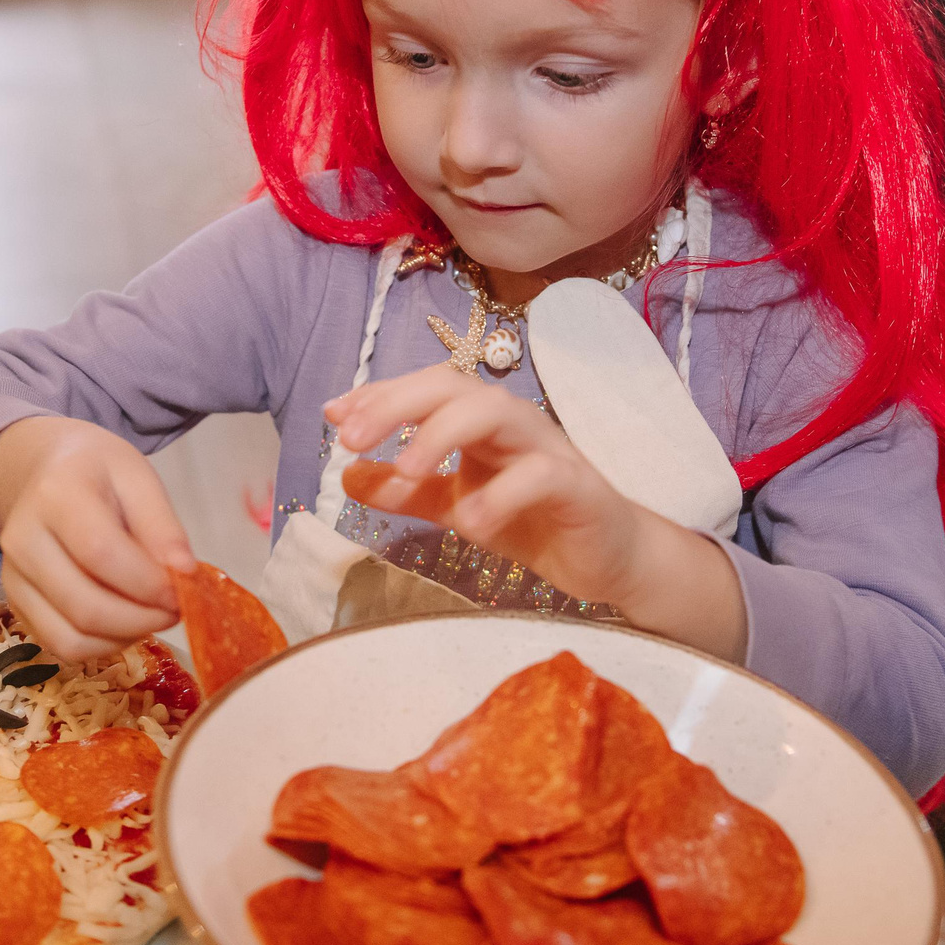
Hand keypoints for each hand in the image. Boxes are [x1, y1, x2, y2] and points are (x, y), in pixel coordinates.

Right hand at [0, 417, 196, 661]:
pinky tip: (126, 622)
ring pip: (71, 639)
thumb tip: (185, 575)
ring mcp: (13, 577)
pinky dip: (102, 646)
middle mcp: (23, 540)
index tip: (184, 590)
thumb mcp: (139, 478)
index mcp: (56, 495)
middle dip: (143, 620)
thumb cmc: (98, 472)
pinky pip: (61, 645)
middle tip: (177, 610)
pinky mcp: (16, 604)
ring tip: (152, 615)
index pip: (101, 553)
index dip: (148, 583)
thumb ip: (163, 526)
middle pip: (84, 606)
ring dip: (124, 638)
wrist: (45, 472)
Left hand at [328, 365, 744, 655]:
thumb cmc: (535, 520)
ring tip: (406, 470)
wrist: (610, 557)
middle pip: (455, 387)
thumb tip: (348, 476)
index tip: (334, 416)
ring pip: (496, 413)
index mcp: (481, 421)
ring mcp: (547, 450)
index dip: (379, 395)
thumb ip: (407, 492)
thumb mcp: (457, 506)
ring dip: (443, 434)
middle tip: (352, 438)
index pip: (427, 388)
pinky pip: (539, 475)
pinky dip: (501, 494)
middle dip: (398, 404)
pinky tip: (469, 521)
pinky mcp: (578, 486)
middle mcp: (513, 423)